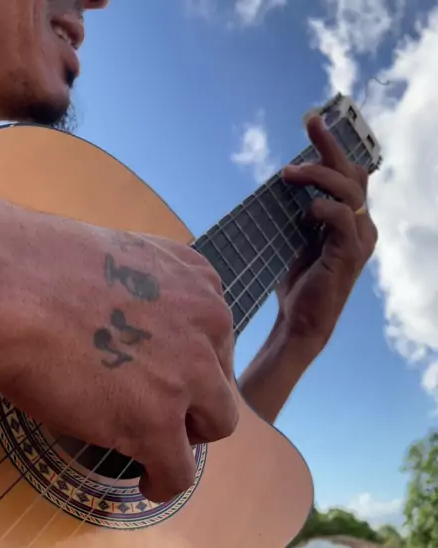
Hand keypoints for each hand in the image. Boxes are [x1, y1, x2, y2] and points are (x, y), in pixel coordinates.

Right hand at [0, 190, 237, 502]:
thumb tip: (127, 331)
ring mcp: (189, 375)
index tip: (166, 375)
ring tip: (159, 450)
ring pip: (217, 424)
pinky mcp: (158, 423)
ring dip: (188, 438)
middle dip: (196, 400)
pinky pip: (180, 470)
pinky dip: (165, 480)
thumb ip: (142, 299)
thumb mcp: (115, 266)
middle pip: (221, 380)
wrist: (11, 291)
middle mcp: (208, 325)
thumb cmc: (39, 269)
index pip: (215, 336)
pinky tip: (148, 481)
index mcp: (197, 280)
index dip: (191, 363)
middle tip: (160, 411)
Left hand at [278, 114, 377, 353]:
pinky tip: (304, 212)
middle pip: (353, 174)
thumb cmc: (298, 285)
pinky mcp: (349, 254)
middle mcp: (360, 227)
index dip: (333, 149)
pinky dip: (322, 208)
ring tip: (288, 174)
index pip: (349, 176)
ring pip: (348, 190)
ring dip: (318, 176)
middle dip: (330, 146)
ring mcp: (358, 240)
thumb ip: (302, 213)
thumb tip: (287, 180)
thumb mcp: (298, 240)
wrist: (300, 324)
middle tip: (310, 123)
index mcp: (350, 222)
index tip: (312, 124)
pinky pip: (341, 218)